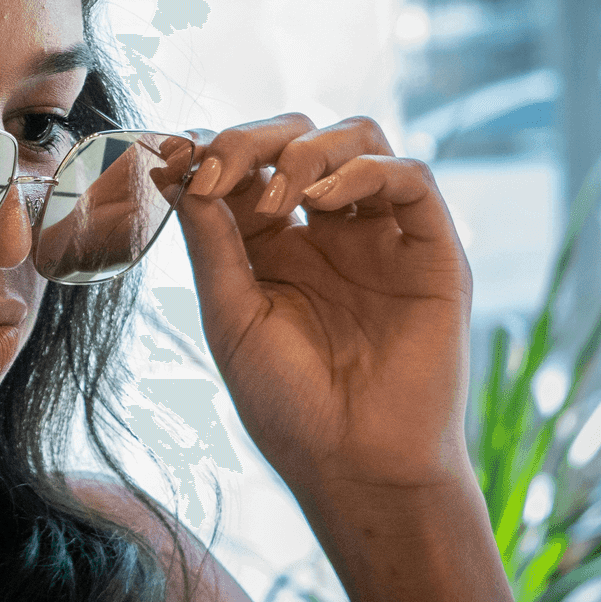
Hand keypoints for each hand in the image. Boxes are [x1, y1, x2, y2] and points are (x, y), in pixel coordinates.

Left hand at [174, 114, 475, 526]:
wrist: (353, 463)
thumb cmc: (287, 403)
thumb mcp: (229, 314)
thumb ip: (211, 241)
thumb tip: (181, 172)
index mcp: (270, 245)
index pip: (245, 166)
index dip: (209, 151)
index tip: (172, 158)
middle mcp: (325, 230)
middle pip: (296, 138)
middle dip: (251, 138)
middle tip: (218, 168)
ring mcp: (378, 235)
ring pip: (356, 139)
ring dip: (305, 149)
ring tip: (279, 197)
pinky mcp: (429, 249)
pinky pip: (410, 176)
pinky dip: (363, 170)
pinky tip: (321, 200)